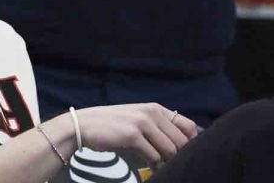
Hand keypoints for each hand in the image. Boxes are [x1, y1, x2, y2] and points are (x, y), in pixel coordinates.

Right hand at [72, 103, 197, 164]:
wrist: (83, 126)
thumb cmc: (111, 125)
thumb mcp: (137, 120)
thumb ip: (157, 127)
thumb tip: (178, 146)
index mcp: (155, 108)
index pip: (188, 126)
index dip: (190, 142)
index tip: (182, 153)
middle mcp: (151, 113)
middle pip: (181, 141)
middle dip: (177, 156)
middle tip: (167, 163)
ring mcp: (141, 123)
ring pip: (170, 150)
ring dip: (165, 162)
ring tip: (157, 165)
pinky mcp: (132, 135)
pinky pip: (154, 156)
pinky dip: (154, 165)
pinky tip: (148, 166)